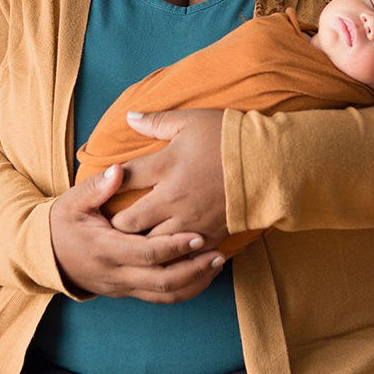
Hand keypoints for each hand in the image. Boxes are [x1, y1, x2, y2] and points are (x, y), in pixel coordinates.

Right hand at [50, 162, 223, 303]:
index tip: (197, 235)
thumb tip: (118, 171)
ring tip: (218, 263)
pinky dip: (186, 290)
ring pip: (165, 295)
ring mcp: (123, 287)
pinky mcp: (129, 292)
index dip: (173, 246)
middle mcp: (116, 274)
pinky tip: (203, 274)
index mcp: (104, 249)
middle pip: (162, 281)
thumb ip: (97, 187)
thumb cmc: (64, 223)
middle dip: (193, 270)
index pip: (145, 253)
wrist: (47, 255)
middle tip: (219, 253)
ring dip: (195, 282)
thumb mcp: (73, 201)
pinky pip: (161, 298)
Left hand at [109, 109, 228, 247]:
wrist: (269, 162)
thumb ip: (156, 121)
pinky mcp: (209, 235)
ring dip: (140, 243)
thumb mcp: (191, 121)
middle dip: (117, 224)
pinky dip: (170, 257)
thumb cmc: (228, 137)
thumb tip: (128, 116)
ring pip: (151, 245)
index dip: (109, 184)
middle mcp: (173, 197)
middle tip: (112, 223)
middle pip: (129, 222)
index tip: (104, 189)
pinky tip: (163, 255)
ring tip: (132, 242)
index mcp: (166, 165)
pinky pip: (182, 256)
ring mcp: (191, 220)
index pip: (124, 179)